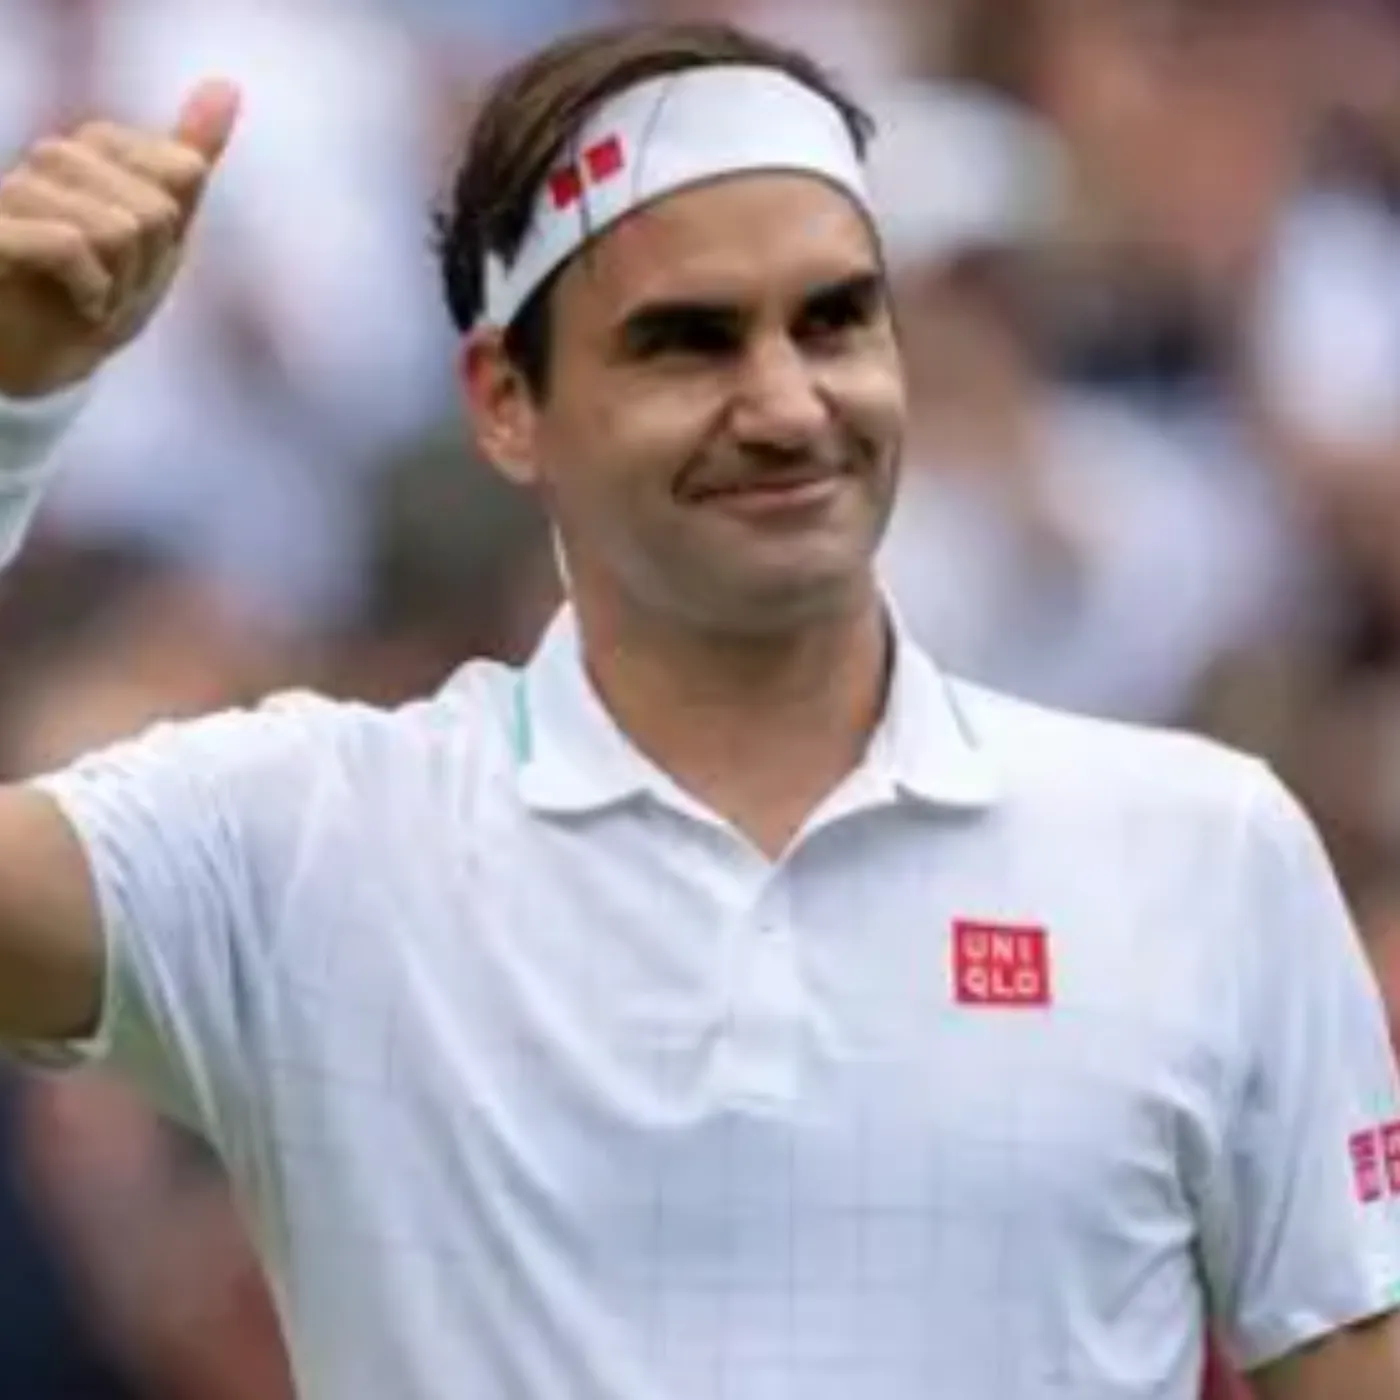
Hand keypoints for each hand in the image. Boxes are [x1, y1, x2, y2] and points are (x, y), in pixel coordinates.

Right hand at [0, 81, 241, 399]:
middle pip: (156, 207)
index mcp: (94, 151)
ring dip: (121, 286)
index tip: (144, 260)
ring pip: (117, 227)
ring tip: (94, 299)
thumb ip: (187, 159)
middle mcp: (49, 160)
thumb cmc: (97, 297)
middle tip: (117, 289)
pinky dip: (92, 291)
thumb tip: (228, 87)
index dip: (175, 233)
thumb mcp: (161, 234)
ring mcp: (13, 194)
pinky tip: (84, 307)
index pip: (182, 170)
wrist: (40, 365)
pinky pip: (68, 243)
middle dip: (150, 267)